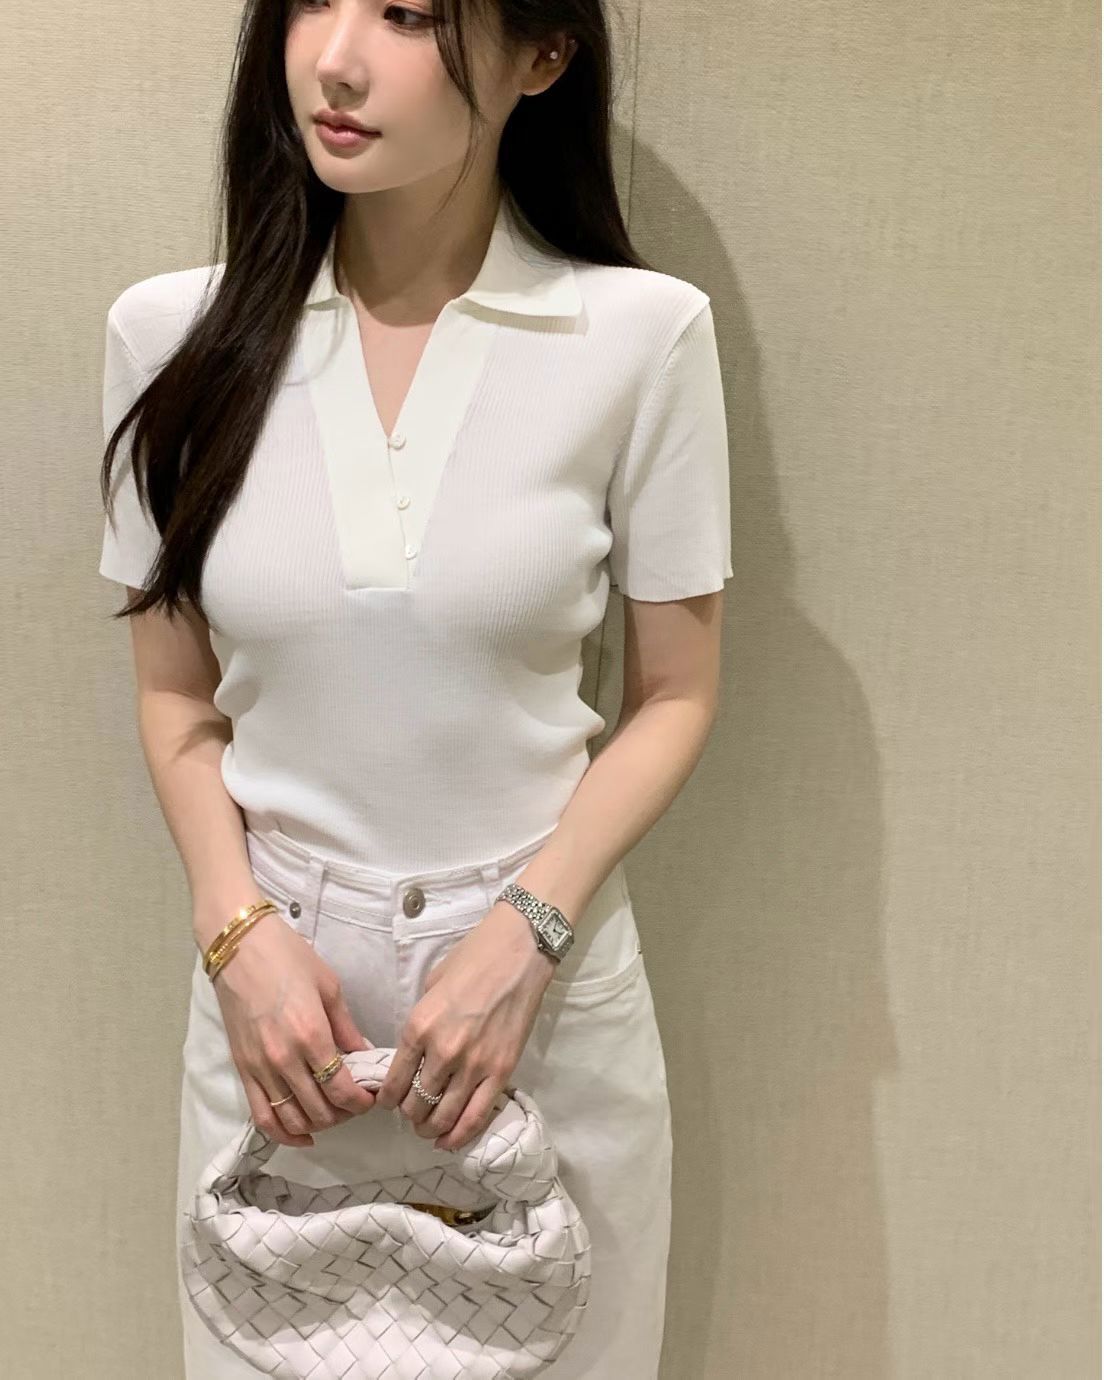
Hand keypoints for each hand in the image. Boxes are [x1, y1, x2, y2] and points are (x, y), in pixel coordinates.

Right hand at [207, 911, 377, 1147]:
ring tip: (333, 1111)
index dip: (362, 1101)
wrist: (239, 947)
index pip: (342, 1090)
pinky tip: (302, 1135)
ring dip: (318, 1124)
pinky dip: (283, 1134)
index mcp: (311, 1036)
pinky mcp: (243, 1070)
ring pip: (292, 1120)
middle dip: (345, 1113)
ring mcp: (260, 1068)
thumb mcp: (329, 987)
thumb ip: (347, 1028)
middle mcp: (284, 1059)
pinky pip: (262, 1116)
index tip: (373, 1096)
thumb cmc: (287, 957)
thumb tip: (365, 1056)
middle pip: (320, 1111)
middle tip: (357, 1100)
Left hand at [375, 901, 557, 1150]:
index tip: (388, 1102)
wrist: (519, 951)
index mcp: (419, 1026)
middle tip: (411, 1113)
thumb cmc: (473, 958)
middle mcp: (443, 1051)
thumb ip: (420, 1022)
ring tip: (427, 1129)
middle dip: (409, 1114)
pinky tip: (449, 1140)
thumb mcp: (432, 986)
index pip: (394, 1080)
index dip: (387, 1099)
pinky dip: (459, 1135)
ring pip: (443, 1116)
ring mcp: (474, 1065)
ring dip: (430, 1128)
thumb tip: (414, 1051)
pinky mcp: (502, 1072)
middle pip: (416, 1103)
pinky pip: (476, 1116)